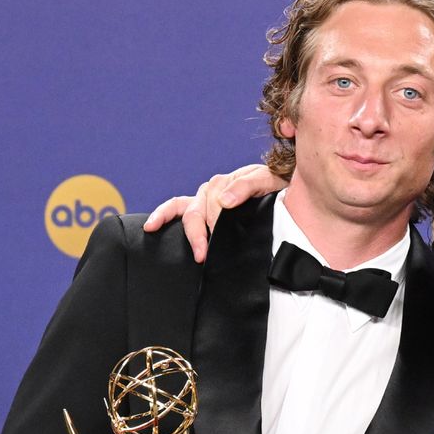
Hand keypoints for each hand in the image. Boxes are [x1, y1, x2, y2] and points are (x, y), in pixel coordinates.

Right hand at [143, 164, 285, 261]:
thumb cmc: (274, 184)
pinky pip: (175, 207)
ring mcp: (204, 198)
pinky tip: (151, 227)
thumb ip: (247, 186)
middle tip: (206, 254)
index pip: (216, 204)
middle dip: (201, 234)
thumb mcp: (266, 179)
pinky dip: (161, 215)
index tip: (220, 241)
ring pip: (187, 212)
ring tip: (195, 252)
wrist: (282, 187)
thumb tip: (224, 201)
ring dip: (188, 232)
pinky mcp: (199, 206)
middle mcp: (212, 189)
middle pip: (199, 212)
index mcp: (227, 182)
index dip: (218, 223)